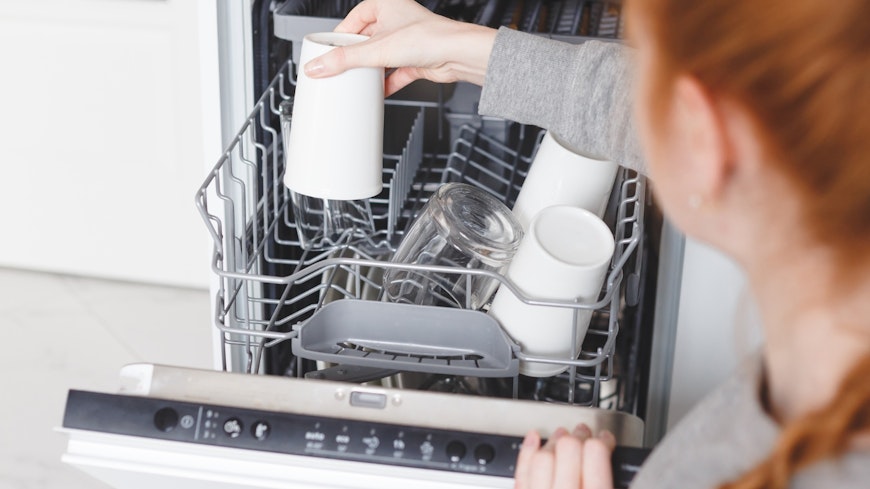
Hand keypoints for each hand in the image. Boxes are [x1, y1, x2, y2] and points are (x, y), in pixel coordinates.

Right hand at [304, 0, 496, 95]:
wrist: (457, 55)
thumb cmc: (429, 37)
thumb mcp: (377, 49)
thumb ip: (345, 59)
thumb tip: (318, 66)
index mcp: (385, 4)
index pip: (352, 20)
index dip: (339, 36)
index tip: (327, 51)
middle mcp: (396, 21)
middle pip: (365, 41)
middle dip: (354, 57)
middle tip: (340, 68)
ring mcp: (406, 41)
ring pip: (379, 57)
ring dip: (369, 71)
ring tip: (357, 81)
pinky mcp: (414, 60)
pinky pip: (393, 72)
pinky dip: (385, 83)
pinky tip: (377, 92)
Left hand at [515, 423, 615, 488]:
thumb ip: (610, 480)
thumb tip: (612, 462)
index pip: (596, 453)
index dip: (603, 440)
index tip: (605, 439)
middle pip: (568, 449)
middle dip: (579, 436)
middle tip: (585, 434)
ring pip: (544, 456)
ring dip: (555, 441)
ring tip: (564, 436)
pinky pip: (522, 471)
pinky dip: (527, 450)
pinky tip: (534, 438)